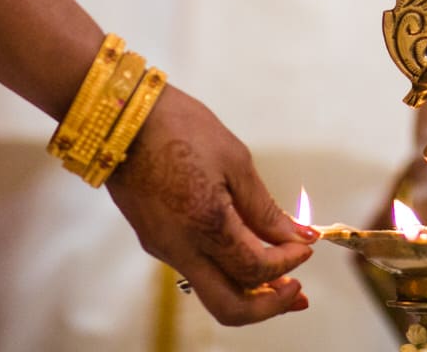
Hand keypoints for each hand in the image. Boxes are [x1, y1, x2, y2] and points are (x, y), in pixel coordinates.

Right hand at [107, 86, 317, 325]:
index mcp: (205, 225)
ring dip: (248, 290)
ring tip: (280, 277)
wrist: (120, 118)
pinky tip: (245, 249)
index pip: (256, 269)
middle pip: (230, 308)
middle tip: (297, 294)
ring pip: (211, 290)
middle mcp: (180, 248)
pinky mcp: (154, 239)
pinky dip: (225, 269)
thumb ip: (264, 208)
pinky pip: (195, 268)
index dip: (288, 263)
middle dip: (269, 306)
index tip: (306, 245)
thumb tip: (297, 235)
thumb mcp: (234, 160)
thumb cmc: (180, 128)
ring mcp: (163, 248)